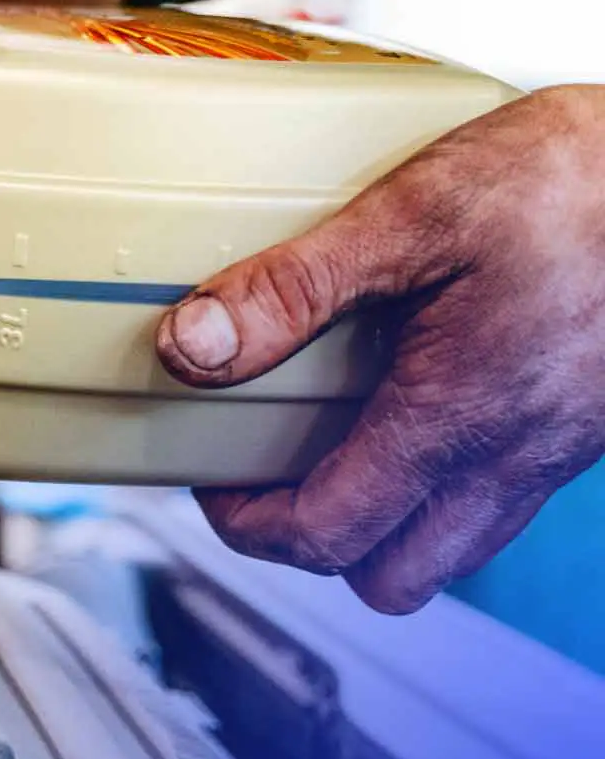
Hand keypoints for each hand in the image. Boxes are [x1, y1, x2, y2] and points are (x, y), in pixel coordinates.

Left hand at [155, 85, 604, 613]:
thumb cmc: (578, 181)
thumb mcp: (415, 212)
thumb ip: (294, 288)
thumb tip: (192, 346)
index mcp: (457, 420)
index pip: (325, 536)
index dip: (245, 523)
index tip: (209, 475)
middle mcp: (515, 459)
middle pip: (389, 577)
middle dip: (310, 541)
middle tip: (264, 468)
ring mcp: (558, 453)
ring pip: (449, 551)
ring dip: (378, 522)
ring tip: (330, 437)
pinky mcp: (584, 428)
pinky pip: (497, 501)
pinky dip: (438, 485)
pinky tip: (414, 401)